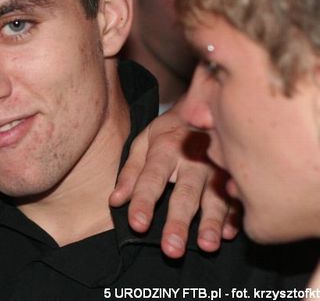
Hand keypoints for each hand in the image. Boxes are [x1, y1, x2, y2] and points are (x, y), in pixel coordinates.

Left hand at [110, 107, 239, 257]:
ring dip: (211, 223)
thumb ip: (130, 171)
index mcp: (166, 149)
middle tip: (171, 249)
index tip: (137, 225)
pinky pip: (238, 197)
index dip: (143, 202)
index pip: (151, 179)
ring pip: (216, 198)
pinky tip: (230, 233)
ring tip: (207, 246)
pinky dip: (235, 216)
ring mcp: (219, 168)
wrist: (209, 105)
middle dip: (178, 222)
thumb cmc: (170, 131)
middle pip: (185, 194)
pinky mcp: (238, 175)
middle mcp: (193, 160)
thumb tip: (115, 201)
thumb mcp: (144, 142)